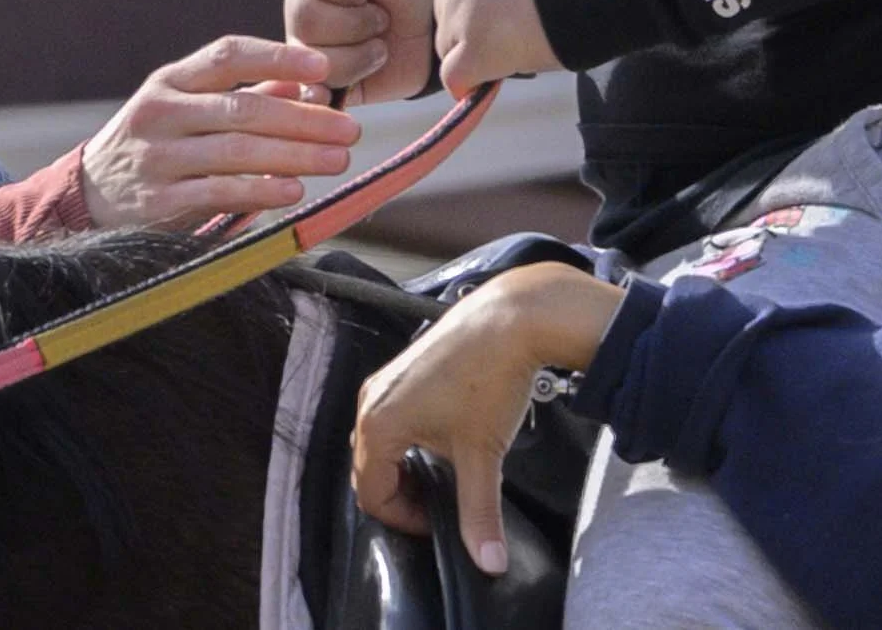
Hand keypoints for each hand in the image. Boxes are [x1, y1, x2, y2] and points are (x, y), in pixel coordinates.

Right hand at [80, 36, 360, 227]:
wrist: (88, 196)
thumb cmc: (160, 145)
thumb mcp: (190, 110)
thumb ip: (246, 96)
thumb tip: (308, 86)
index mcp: (171, 81)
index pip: (227, 55)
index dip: (278, 58)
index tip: (324, 67)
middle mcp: (160, 112)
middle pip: (242, 109)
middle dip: (303, 120)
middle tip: (350, 129)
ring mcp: (155, 156)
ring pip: (234, 151)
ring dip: (293, 155)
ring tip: (337, 160)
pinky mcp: (155, 200)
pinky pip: (215, 193)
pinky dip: (258, 192)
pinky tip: (293, 191)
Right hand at [283, 0, 433, 104]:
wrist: (432, 25)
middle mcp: (299, 5)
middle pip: (307, 19)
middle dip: (358, 20)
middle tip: (381, 15)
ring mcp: (306, 46)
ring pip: (317, 59)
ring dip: (363, 52)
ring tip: (381, 42)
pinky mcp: (322, 80)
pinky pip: (320, 90)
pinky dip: (349, 80)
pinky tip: (364, 71)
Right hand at [351, 263, 620, 575]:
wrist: (512, 318)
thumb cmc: (491, 381)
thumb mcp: (482, 454)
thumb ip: (479, 514)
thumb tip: (490, 563)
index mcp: (377, 426)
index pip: (372, 496)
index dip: (405, 519)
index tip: (440, 523)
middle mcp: (370, 401)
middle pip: (369, 470)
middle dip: (401, 495)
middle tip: (441, 505)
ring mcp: (385, 380)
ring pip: (379, 442)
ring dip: (404, 467)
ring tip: (444, 474)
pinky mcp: (403, 367)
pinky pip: (390, 416)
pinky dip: (408, 439)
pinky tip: (444, 439)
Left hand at [430, 0, 561, 98]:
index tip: (496, 1)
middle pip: (444, 8)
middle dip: (472, 20)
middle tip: (515, 22)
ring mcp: (459, 8)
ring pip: (448, 43)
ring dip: (475, 50)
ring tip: (518, 43)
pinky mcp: (474, 46)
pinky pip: (455, 75)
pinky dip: (471, 81)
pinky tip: (493, 74)